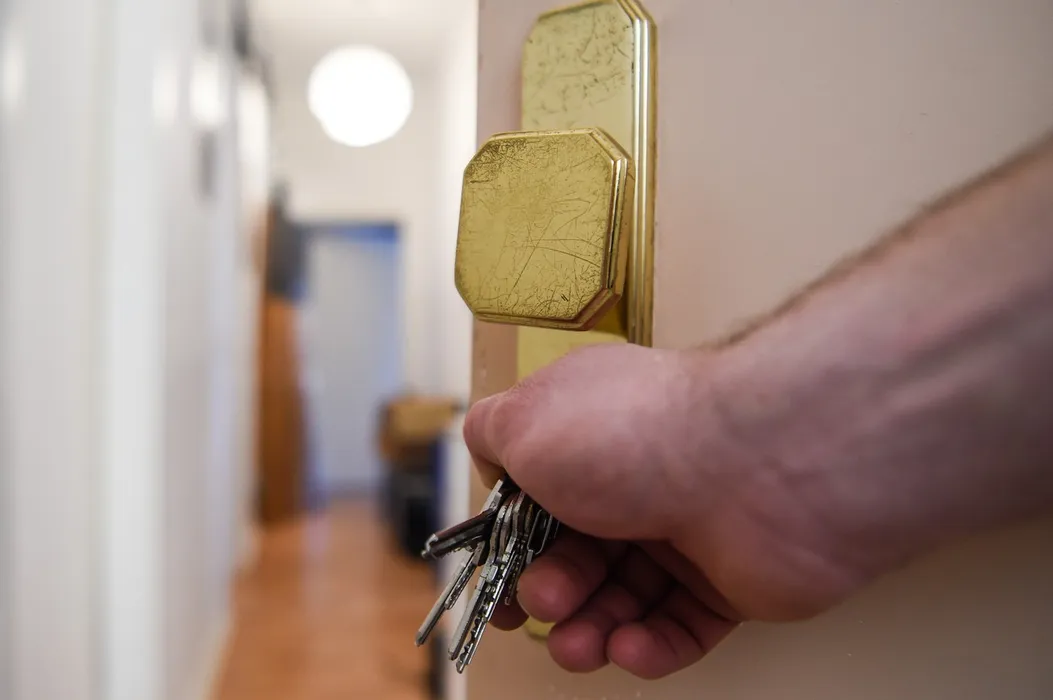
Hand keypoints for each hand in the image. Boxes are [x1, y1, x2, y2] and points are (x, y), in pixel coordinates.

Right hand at [463, 344, 870, 678]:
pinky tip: (631, 645)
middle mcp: (637, 479)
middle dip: (551, 590)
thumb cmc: (636, 437)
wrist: (757, 466)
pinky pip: (679, 627)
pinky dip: (649, 645)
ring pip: (623, 598)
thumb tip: (486, 450)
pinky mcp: (728, 582)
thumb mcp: (525, 419)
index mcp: (590, 436)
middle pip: (577, 555)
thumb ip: (489, 432)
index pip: (540, 497)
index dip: (512, 541)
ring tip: (579, 645)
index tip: (494, 574)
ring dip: (591, 628)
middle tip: (543, 604)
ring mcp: (685, 531)